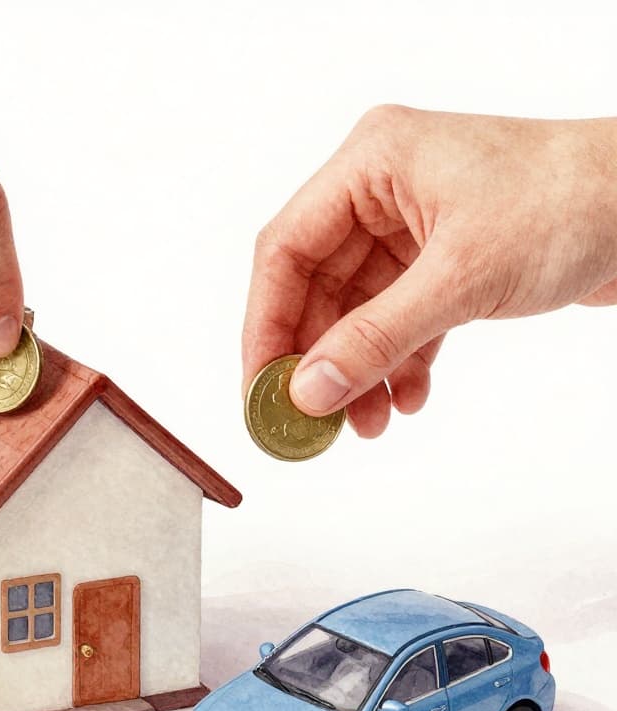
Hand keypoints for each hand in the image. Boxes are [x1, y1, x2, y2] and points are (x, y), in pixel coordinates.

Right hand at [242, 106, 616, 436]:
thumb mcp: (461, 278)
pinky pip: (395, 322)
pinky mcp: (437, 262)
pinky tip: (407, 399)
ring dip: (358, 372)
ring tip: (366, 423)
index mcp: (371, 164)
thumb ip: (376, 339)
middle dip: (317, 360)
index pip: (285, 250)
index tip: (260, 388)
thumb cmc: (573, 202)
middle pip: (314, 288)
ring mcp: (409, 229)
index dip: (265, 325)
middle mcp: (380, 193)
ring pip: (354, 313)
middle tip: (310, 420)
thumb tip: (308, 391)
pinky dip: (397, 364)